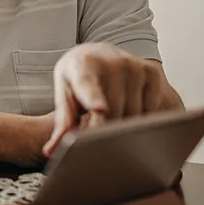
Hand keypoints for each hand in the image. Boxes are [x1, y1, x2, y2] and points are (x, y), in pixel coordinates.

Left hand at [43, 42, 176, 155]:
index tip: (99, 109)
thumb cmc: (78, 76)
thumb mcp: (65, 92)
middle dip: (104, 130)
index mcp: (82, 65)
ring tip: (110, 115)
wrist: (98, 53)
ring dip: (124, 126)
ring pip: (134, 116)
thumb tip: (51, 151)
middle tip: (96, 129)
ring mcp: (134, 66)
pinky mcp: (152, 72)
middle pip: (113, 113)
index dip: (93, 98)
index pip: (87, 85)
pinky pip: (151, 111)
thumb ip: (62, 121)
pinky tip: (129, 109)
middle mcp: (111, 62)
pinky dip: (141, 118)